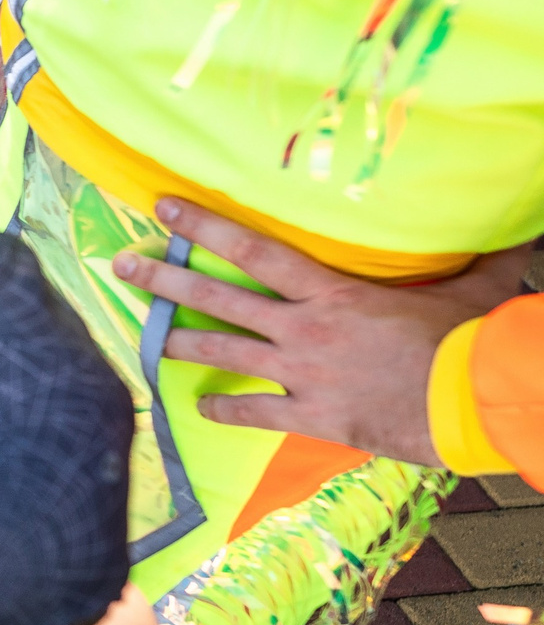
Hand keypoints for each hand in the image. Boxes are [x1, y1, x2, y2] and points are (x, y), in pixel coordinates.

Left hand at [110, 200, 535, 465]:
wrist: (474, 404)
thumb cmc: (470, 341)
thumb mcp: (471, 288)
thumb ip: (476, 257)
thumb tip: (512, 230)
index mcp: (330, 291)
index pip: (252, 249)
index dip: (203, 226)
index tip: (162, 208)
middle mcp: (304, 327)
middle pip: (218, 298)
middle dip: (164, 281)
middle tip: (119, 266)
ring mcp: (302, 373)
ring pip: (223, 353)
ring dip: (178, 344)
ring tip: (141, 336)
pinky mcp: (313, 415)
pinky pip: (254, 414)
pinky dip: (224, 412)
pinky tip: (198, 410)